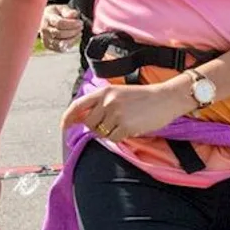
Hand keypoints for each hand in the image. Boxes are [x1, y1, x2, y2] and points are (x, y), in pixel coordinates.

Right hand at [40, 4, 81, 51]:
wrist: (46, 20)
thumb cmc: (56, 14)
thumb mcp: (61, 8)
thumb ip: (68, 11)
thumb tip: (73, 14)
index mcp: (47, 18)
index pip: (59, 23)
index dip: (72, 24)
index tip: (80, 22)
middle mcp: (44, 29)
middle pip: (60, 33)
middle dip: (74, 31)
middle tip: (81, 27)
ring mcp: (45, 39)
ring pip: (60, 43)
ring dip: (73, 39)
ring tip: (79, 33)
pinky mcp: (48, 46)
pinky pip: (60, 49)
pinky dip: (70, 44)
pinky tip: (74, 38)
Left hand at [60, 80, 194, 142]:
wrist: (166, 98)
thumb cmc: (143, 97)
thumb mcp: (119, 94)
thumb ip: (100, 104)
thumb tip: (80, 119)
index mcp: (104, 92)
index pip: (78, 105)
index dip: (68, 117)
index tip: (64, 126)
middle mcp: (107, 102)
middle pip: (89, 123)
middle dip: (96, 127)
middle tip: (111, 125)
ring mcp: (116, 114)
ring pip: (101, 132)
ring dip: (110, 132)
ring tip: (125, 123)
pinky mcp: (125, 126)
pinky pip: (113, 138)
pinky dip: (119, 136)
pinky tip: (131, 127)